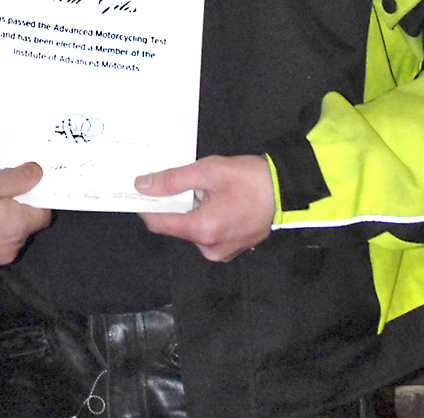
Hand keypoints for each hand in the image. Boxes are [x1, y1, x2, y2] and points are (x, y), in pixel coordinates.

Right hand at [0, 162, 50, 269]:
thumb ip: (14, 178)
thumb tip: (38, 173)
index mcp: (16, 227)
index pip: (44, 212)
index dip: (38, 194)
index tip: (27, 179)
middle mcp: (10, 248)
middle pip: (25, 223)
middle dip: (16, 204)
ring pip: (6, 232)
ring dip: (0, 216)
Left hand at [135, 154, 274, 261]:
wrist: (287, 190)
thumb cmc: (249, 179)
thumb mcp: (208, 171)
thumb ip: (172, 180)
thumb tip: (142, 185)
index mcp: (202, 231)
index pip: (158, 222)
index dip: (144, 204)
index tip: (136, 187)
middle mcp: (209, 248)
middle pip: (174, 224)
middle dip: (170, 202)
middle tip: (170, 178)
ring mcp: (221, 251)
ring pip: (190, 226)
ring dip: (188, 206)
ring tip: (198, 185)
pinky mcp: (230, 247)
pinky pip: (205, 230)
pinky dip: (202, 213)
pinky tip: (211, 196)